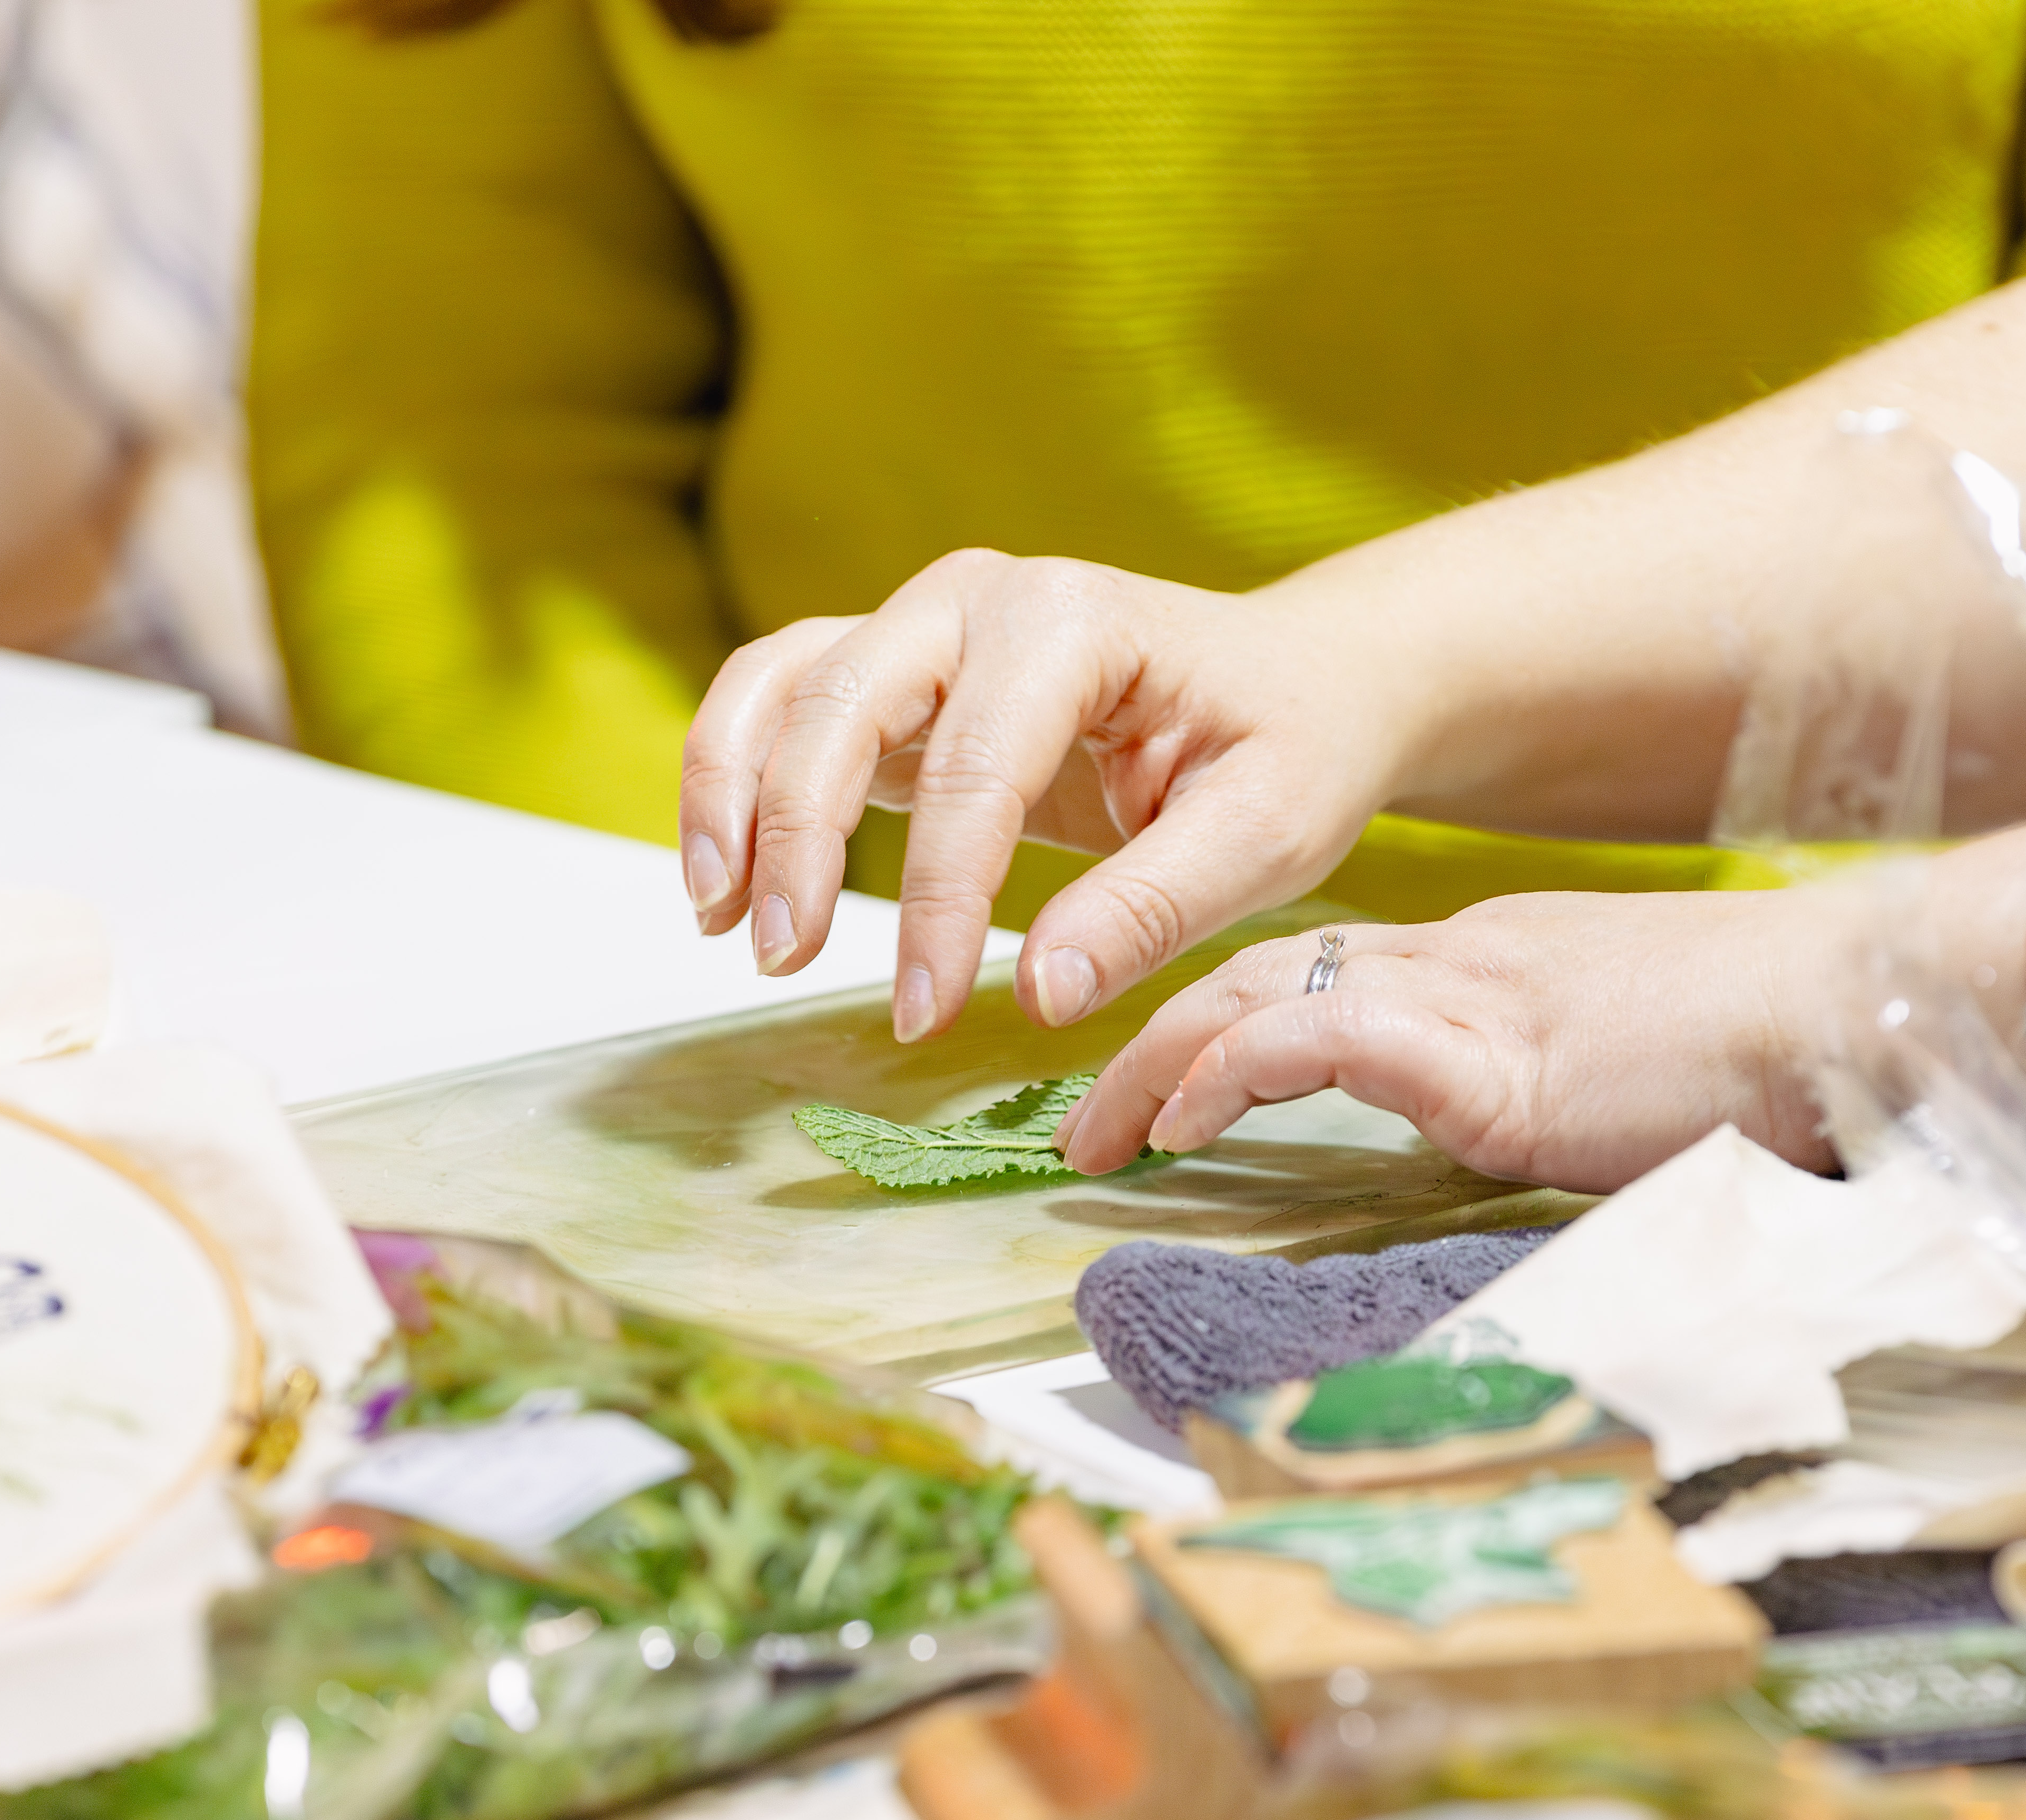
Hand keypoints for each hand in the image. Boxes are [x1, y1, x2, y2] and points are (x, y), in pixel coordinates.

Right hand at [677, 552, 1422, 1045]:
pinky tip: (729, 883)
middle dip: (796, 839)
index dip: (934, 899)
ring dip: (732, 797)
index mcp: (1074, 623)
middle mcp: (979, 598)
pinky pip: (780, 701)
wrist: (1300, 684)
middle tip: (783, 965)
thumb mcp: (1266, 835)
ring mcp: (924, 624)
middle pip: (840, 704)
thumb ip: (1154, 908)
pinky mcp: (895, 670)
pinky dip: (735, 777)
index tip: (920, 1015)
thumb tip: (1041, 995)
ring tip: (725, 923)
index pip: (974, 767)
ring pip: (781, 687)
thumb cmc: (1291, 750)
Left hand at [1055, 891, 1851, 1193]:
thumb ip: (1559, 1101)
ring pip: (1265, 995)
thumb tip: (1529, 1157)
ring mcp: (1473, 1001)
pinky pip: (1325, 1040)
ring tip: (1100, 1133)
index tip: (1171, 1088)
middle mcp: (1465, 962)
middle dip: (1162, 1039)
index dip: (1231, 1023)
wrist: (1857, 1012)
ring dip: (1165, 1062)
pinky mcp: (1491, 1058)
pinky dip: (1240, 1073)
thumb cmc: (1777, 1058)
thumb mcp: (1632, 1077)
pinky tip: (1188, 1121)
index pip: (1330, 975)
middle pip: (1266, 972)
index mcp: (1496, 964)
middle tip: (1089, 1116)